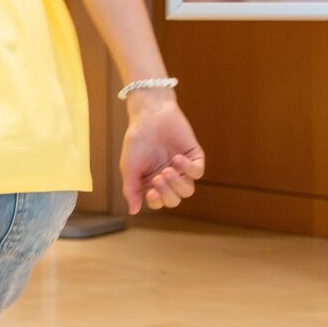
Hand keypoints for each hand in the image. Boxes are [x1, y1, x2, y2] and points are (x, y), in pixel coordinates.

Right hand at [120, 93, 205, 214]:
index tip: (150, 190)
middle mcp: (168, 177)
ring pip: (188, 190)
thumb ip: (131, 190)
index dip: (157, 200)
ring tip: (168, 169)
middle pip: (175, 199)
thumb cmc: (136, 140)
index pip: (159, 201)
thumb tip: (133, 211)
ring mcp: (182, 168)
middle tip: (159, 177)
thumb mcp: (129, 167)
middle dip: (168, 192)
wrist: (149, 115)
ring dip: (178, 183)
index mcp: (152, 181)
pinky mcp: (194, 156)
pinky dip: (189, 169)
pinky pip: (198, 172)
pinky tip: (178, 158)